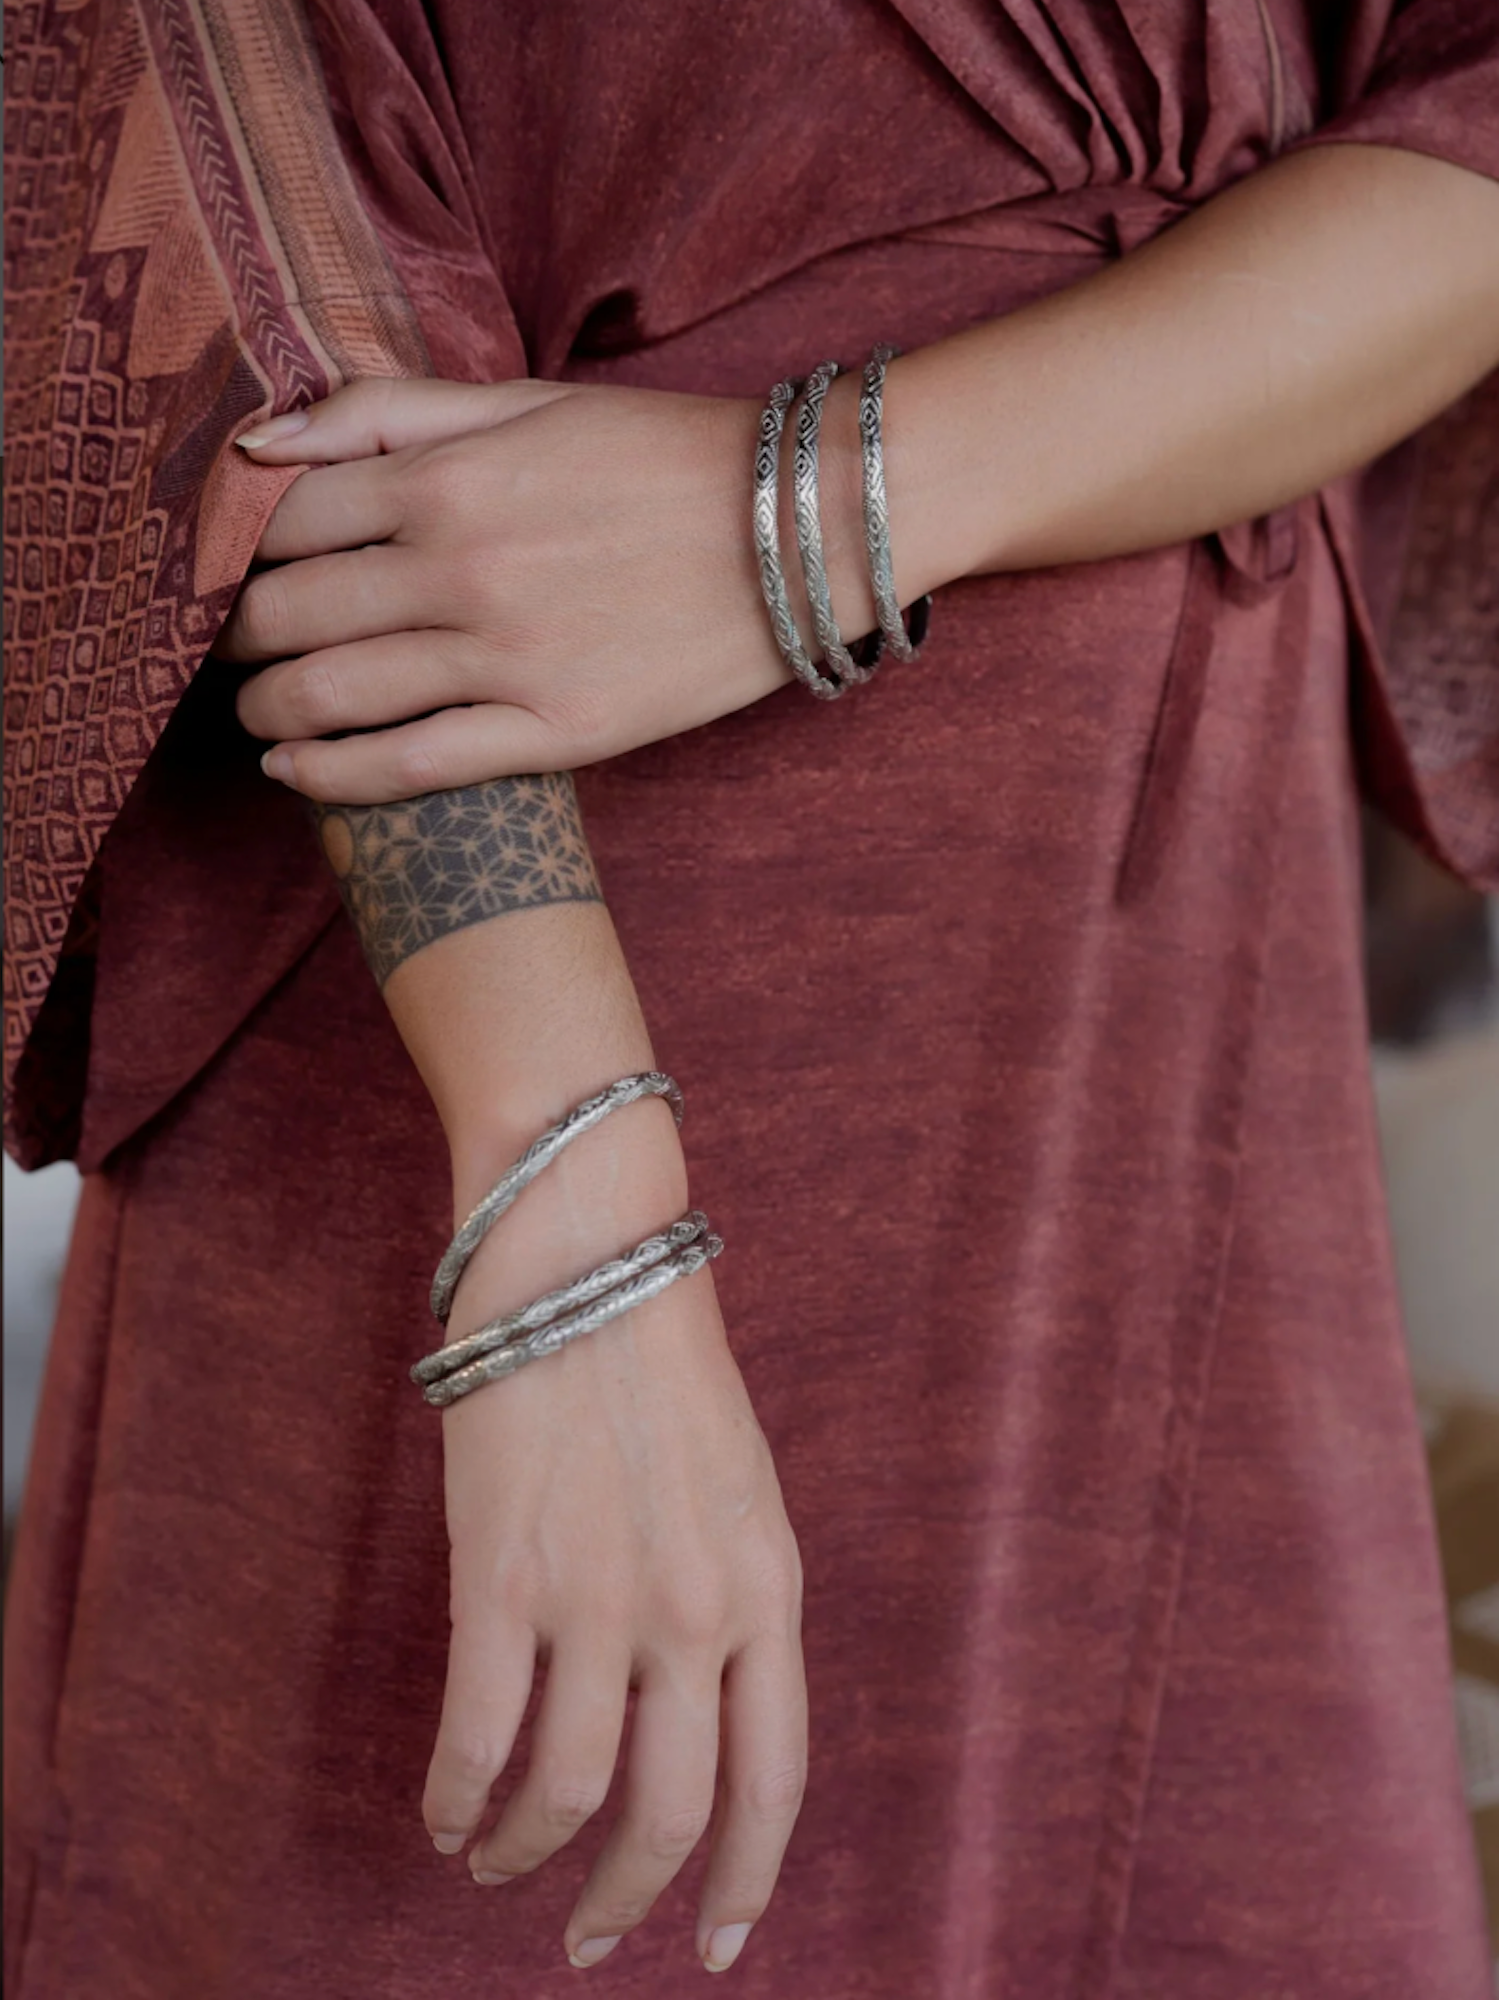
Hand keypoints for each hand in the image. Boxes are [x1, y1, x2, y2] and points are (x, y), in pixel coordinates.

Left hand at [218, 374, 876, 801]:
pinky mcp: (555, 732)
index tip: (223, 569)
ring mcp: (506, 658)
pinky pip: (410, 767)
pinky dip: (331, 775)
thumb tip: (257, 443)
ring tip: (257, 708)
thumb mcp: (527, 402)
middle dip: (234, 633)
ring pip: (331, 696)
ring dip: (267, 707)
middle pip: (285, 612)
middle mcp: (460, 568)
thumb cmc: (663, 456)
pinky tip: (293, 770)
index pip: (280, 518)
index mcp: (447, 478)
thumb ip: (386, 411)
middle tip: (226, 645)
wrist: (802, 528)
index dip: (230, 548)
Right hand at [429, 1110, 806, 1974]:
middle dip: (624, 1900)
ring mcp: (598, 1599)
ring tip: (495, 1864)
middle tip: (589, 1938)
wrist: (590, 1265)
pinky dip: (453, 1797)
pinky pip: (475, 1735)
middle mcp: (695, 1613)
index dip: (747, 1882)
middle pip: (667, 1811)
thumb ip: (736, 1605)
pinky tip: (441, 1812)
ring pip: (565, 1794)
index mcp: (770, 1591)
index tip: (715, 1943)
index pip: (775, 1780)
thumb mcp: (746, 1493)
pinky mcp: (501, 1579)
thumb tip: (697, 1714)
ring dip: (523, 1853)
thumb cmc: (665, 1370)